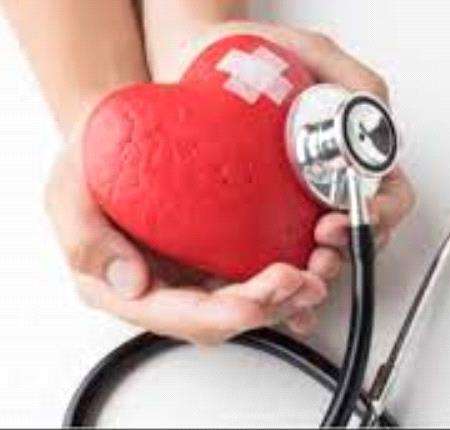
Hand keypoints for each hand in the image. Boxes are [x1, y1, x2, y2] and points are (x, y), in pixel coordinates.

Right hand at [46, 126, 326, 344]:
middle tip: (301, 282)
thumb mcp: (68, 190)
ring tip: (319, 274)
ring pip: (251, 300)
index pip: (179, 315)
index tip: (251, 303)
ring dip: (290, 296)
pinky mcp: (223, 250)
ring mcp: (198, 270)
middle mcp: (168, 286)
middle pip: (225, 314)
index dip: (220, 315)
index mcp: (127, 287)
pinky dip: (293, 271)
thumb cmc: (91, 159)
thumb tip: (130, 282)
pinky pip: (261, 270)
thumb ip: (85, 237)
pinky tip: (315, 260)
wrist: (117, 128)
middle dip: (268, 307)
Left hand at [207, 23, 415, 275]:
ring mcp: (297, 206)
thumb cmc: (256, 55)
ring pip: (327, 254)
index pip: (391, 196)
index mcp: (355, 154)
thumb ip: (352, 78)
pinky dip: (285, 275)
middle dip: (348, 249)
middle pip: (363, 234)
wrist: (194, 63)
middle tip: (323, 242)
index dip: (381, 213)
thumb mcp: (313, 54)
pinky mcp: (260, 222)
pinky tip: (275, 279)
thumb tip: (374, 113)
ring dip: (321, 269)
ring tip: (301, 267)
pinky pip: (281, 257)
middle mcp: (331, 184)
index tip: (354, 213)